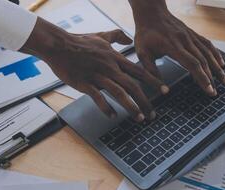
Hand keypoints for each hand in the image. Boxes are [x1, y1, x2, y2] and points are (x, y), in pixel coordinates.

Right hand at [21, 17, 167, 120]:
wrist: (59, 45)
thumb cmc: (80, 41)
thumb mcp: (102, 36)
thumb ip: (117, 36)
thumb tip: (128, 38)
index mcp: (115, 58)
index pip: (139, 71)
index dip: (153, 81)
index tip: (165, 91)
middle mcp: (110, 67)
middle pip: (133, 86)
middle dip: (145, 101)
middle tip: (152, 114)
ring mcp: (97, 76)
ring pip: (119, 93)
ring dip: (131, 107)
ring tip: (139, 118)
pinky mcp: (85, 83)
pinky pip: (98, 97)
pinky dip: (106, 107)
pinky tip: (112, 116)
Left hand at [130, 0, 224, 95]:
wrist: (150, 12)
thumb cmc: (145, 34)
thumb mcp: (142, 54)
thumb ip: (151, 71)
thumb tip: (162, 88)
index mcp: (173, 46)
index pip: (192, 64)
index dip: (202, 78)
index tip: (208, 89)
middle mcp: (185, 40)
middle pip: (203, 61)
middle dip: (211, 78)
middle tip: (215, 92)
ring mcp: (190, 36)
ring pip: (208, 53)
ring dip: (217, 68)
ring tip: (224, 80)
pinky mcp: (192, 33)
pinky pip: (207, 44)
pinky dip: (215, 54)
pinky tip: (221, 63)